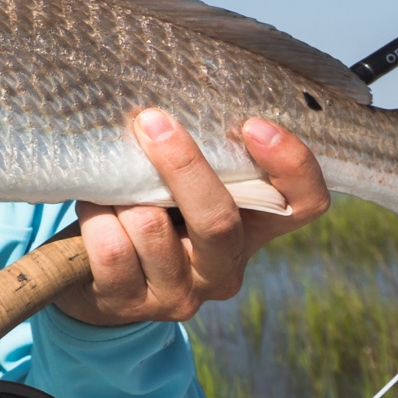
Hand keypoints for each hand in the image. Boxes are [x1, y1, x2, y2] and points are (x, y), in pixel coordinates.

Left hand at [55, 113, 328, 326]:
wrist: (93, 279)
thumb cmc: (149, 209)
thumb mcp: (183, 187)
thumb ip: (201, 158)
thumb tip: (177, 91)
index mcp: (252, 231)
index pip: (305, 204)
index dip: (292, 165)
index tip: (252, 124)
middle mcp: (224, 270)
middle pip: (220, 221)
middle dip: (183, 165)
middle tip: (151, 119)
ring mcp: (179, 295)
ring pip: (151, 228)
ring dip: (122, 194)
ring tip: (108, 181)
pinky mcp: (129, 306)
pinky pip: (111, 250)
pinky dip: (95, 217)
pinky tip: (93, 208)